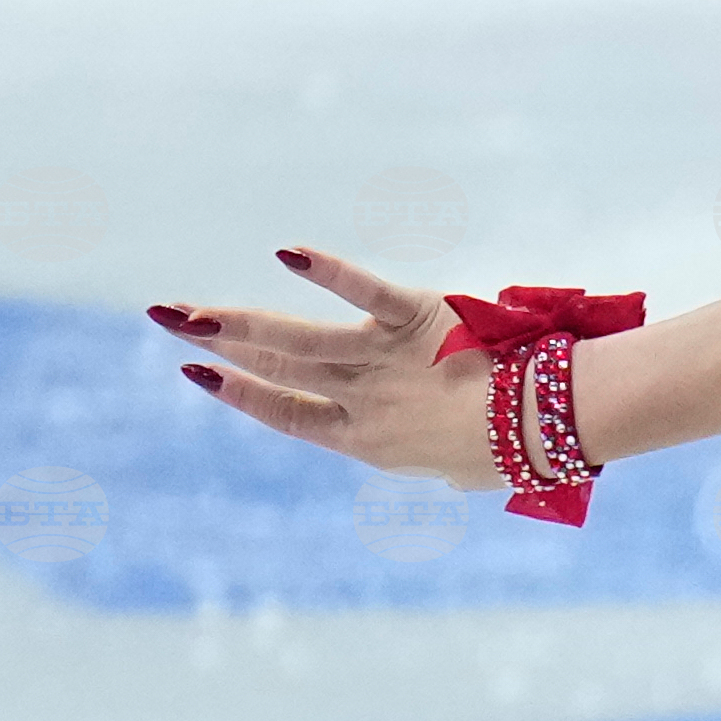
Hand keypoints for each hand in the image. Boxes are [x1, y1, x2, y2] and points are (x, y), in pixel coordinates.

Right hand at [148, 250, 502, 485]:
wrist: (553, 427)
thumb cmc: (520, 450)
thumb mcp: (460, 465)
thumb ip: (433, 450)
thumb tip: (441, 457)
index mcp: (370, 444)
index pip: (288, 413)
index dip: (240, 391)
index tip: (197, 369)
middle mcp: (366, 403)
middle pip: (279, 368)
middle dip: (219, 341)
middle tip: (167, 318)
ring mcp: (385, 361)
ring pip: (299, 341)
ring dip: (240, 321)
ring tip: (189, 308)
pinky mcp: (417, 319)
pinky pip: (364, 292)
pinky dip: (329, 271)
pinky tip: (287, 254)